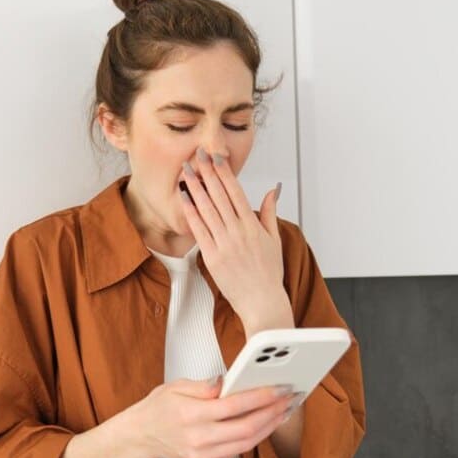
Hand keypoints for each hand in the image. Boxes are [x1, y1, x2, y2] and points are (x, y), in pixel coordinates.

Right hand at [130, 376, 301, 457]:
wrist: (141, 435)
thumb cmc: (158, 408)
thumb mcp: (176, 386)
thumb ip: (203, 385)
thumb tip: (226, 381)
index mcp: (190, 414)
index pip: (235, 405)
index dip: (261, 397)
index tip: (279, 388)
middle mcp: (198, 438)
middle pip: (247, 428)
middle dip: (272, 413)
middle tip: (288, 400)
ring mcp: (202, 455)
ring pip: (246, 443)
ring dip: (268, 427)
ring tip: (281, 412)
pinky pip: (236, 451)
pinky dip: (253, 438)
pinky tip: (262, 425)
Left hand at [179, 147, 292, 330]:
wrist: (262, 302)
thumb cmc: (268, 274)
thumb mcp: (274, 239)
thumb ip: (269, 213)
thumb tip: (272, 190)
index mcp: (253, 225)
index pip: (236, 192)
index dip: (225, 173)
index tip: (216, 158)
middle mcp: (238, 231)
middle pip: (219, 195)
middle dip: (207, 173)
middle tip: (197, 155)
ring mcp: (224, 243)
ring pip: (207, 209)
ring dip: (195, 187)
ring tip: (186, 171)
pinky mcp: (212, 256)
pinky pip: (199, 229)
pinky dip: (191, 212)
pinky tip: (183, 198)